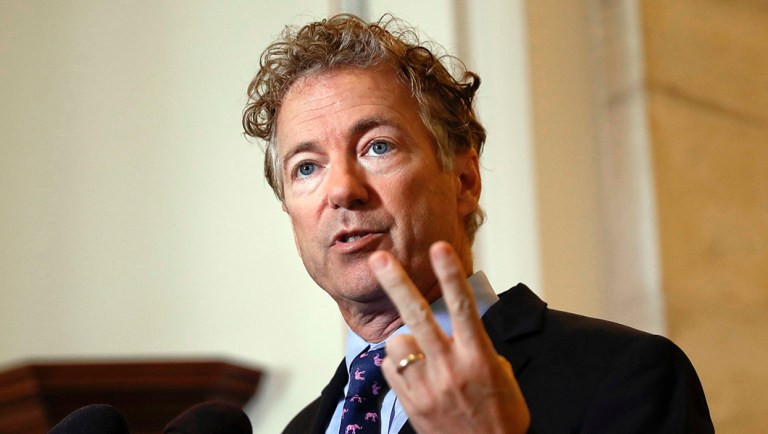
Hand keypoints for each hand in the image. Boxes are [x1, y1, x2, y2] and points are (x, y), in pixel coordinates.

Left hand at [368, 241, 529, 433]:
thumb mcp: (500, 375)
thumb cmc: (501, 416)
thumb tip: (452, 330)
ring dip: (405, 341)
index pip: (463, 307)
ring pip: (398, 343)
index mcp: (478, 357)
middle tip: (379, 259)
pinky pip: (392, 369)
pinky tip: (416, 376)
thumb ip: (474, 348)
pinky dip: (400, 365)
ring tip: (422, 355)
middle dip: (398, 283)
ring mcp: (427, 387)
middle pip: (418, 316)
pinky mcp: (411, 403)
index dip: (450, 275)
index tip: (440, 247)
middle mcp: (450, 368)